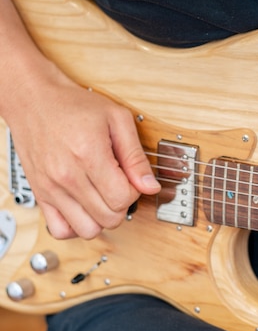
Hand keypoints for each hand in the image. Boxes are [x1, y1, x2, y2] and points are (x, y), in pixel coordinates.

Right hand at [7, 75, 160, 239]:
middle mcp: (67, 175)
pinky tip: (86, 208)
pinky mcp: (41, 195)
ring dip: (102, 218)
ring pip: (88, 230)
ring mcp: (51, 188)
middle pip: (109, 217)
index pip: (123, 198)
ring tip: (103, 197)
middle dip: (122, 205)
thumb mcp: (117, 119)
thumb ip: (136, 156)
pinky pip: (61, 230)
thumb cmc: (74, 106)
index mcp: (88, 155)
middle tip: (119, 185)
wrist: (34, 100)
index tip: (131, 178)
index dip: (135, 191)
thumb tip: (151, 186)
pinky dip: (77, 226)